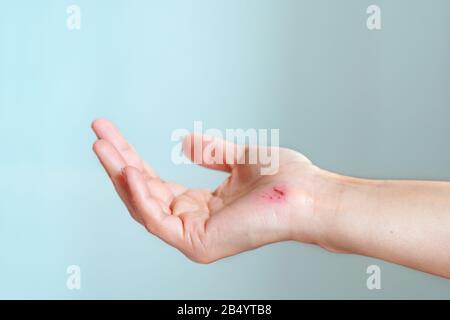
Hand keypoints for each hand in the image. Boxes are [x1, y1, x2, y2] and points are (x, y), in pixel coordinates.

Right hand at [91, 119, 336, 262]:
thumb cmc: (283, 180)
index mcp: (203, 205)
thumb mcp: (239, 159)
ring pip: (144, 206)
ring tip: (102, 146)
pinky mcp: (197, 244)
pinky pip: (157, 220)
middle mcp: (194, 221)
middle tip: (98, 134)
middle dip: (118, 163)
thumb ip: (211, 154)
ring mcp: (194, 235)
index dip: (132, 157)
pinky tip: (129, 170)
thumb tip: (185, 142)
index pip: (156, 182)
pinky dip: (140, 196)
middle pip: (144, 193)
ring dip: (120, 175)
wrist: (308, 194)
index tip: (111, 132)